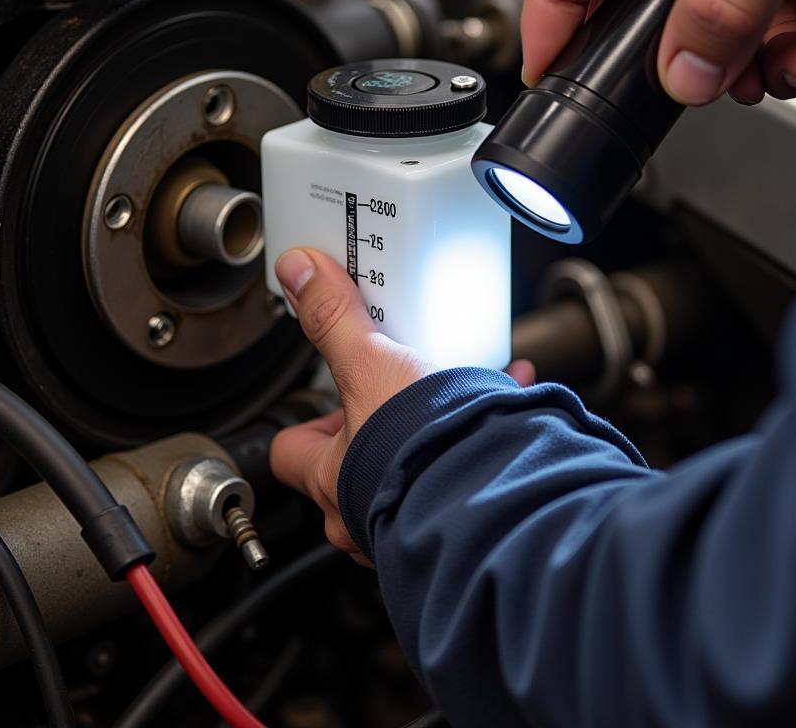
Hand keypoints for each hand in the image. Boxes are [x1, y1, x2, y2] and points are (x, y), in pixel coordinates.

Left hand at [269, 248, 534, 563]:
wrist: (495, 494)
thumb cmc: (422, 452)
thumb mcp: (371, 366)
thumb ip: (334, 320)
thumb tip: (301, 275)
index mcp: (332, 478)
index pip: (291, 453)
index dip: (304, 424)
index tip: (324, 398)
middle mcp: (364, 512)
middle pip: (352, 464)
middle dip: (376, 426)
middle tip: (394, 390)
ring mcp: (410, 520)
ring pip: (408, 471)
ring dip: (426, 436)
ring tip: (453, 393)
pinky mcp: (460, 512)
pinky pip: (462, 471)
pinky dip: (479, 436)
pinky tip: (503, 398)